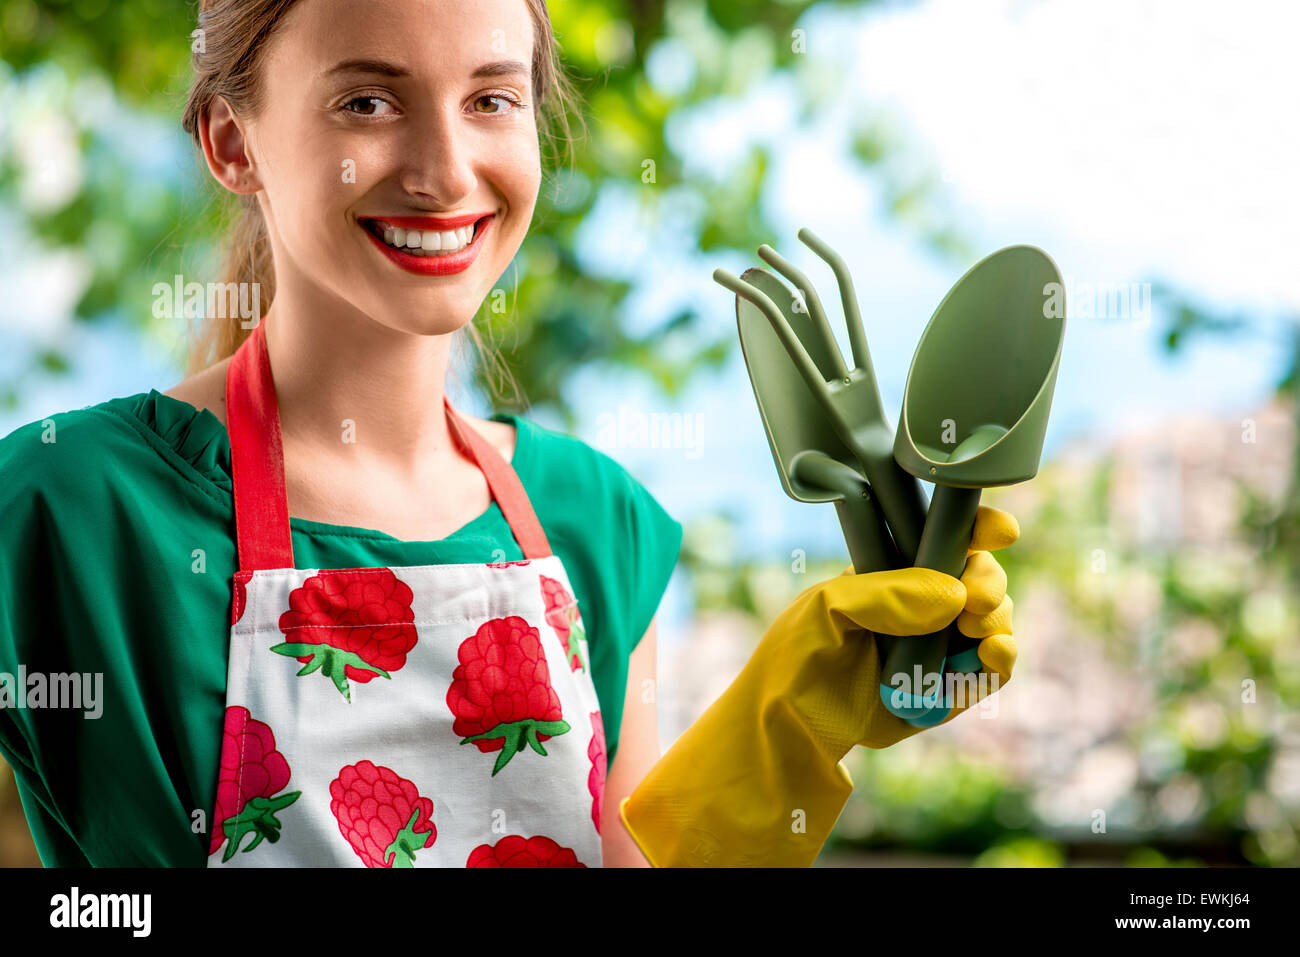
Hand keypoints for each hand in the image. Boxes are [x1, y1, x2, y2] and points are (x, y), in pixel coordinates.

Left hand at [618, 505, 1019, 865]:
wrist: (792, 725)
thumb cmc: (800, 655)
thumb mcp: (827, 608)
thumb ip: (884, 594)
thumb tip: (953, 593)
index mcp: (895, 570)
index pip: (945, 536)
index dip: (979, 527)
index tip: (1001, 531)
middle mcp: (925, 603)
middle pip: (981, 575)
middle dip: (988, 580)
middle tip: (972, 601)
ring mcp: (942, 645)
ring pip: (996, 618)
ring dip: (998, 619)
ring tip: (974, 630)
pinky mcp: (952, 689)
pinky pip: (993, 670)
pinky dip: (1001, 659)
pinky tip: (991, 654)